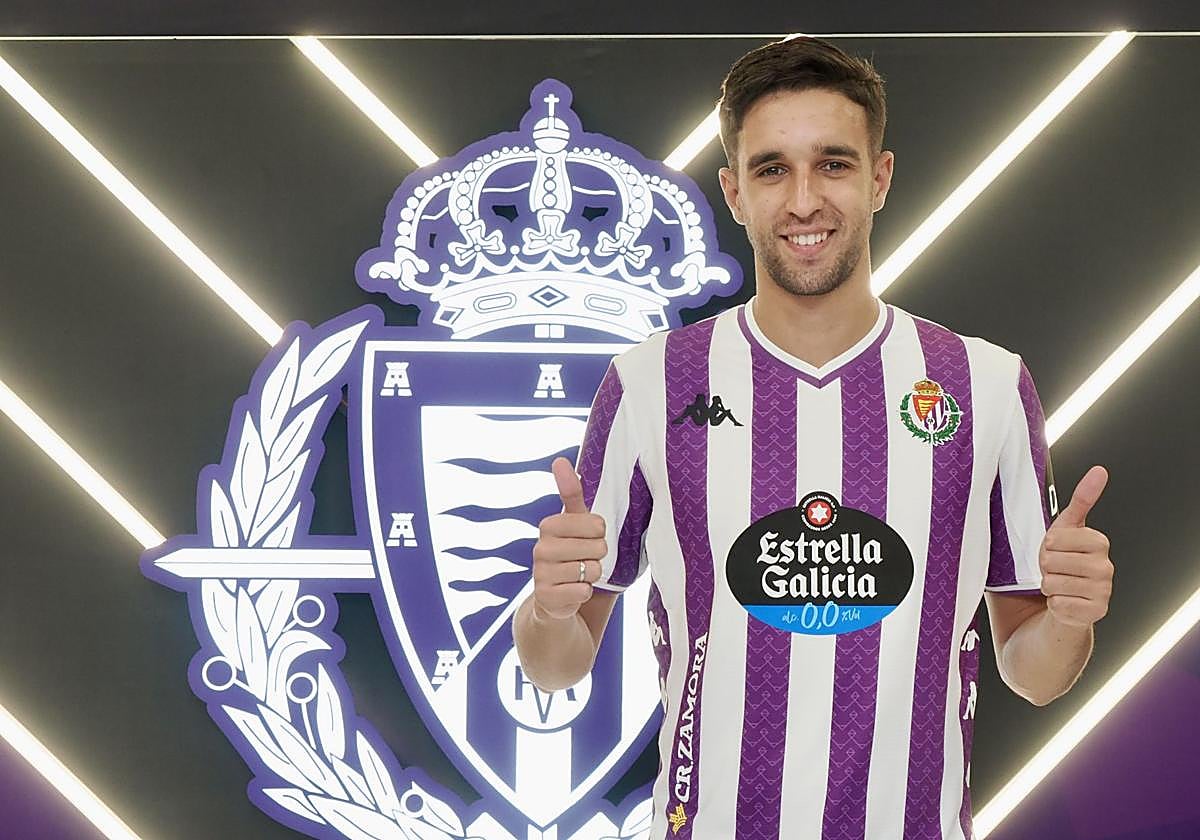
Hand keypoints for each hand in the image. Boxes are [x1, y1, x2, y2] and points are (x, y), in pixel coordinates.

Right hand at [531, 457, 607, 620]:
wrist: (554, 596)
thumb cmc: (570, 552)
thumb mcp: (573, 522)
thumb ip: (570, 492)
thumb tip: (559, 460)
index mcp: (549, 526)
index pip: (596, 524)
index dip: (600, 533)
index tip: (590, 536)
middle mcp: (540, 548)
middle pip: (597, 547)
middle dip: (599, 555)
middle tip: (585, 558)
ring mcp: (541, 574)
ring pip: (591, 570)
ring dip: (592, 574)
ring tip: (578, 574)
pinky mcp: (546, 597)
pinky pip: (583, 591)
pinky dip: (584, 592)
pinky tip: (573, 590)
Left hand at [1039, 466, 1112, 627]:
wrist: (1065, 599)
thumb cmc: (1063, 561)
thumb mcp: (1067, 528)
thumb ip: (1083, 499)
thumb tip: (1100, 471)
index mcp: (1099, 542)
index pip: (1055, 538)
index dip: (1047, 545)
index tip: (1056, 549)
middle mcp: (1106, 566)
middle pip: (1052, 561)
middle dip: (1045, 567)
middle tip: (1056, 570)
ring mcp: (1103, 591)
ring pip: (1053, 582)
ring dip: (1048, 586)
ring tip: (1060, 585)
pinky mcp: (1096, 613)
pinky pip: (1059, 604)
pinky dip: (1055, 604)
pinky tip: (1065, 602)